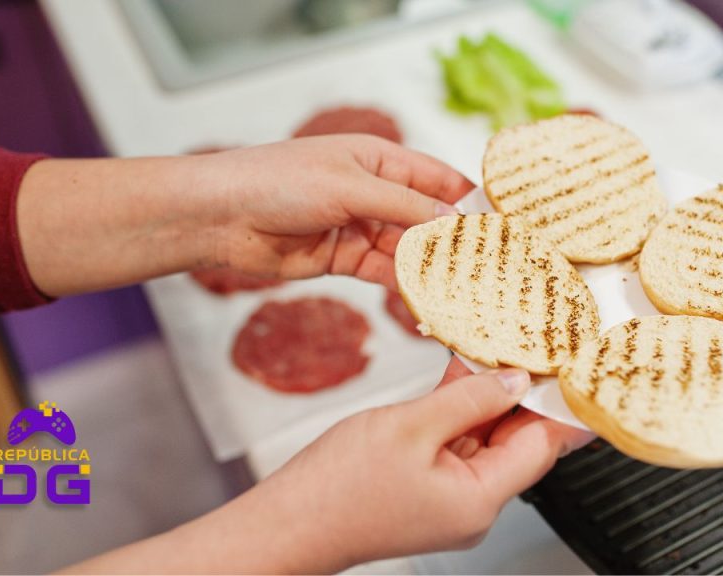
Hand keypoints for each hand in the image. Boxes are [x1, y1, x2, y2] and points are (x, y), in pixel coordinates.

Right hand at [61, 361, 592, 573]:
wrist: (286, 524)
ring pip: (484, 436)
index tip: (581, 367)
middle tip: (537, 340)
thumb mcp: (409, 426)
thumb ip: (467, 398)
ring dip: (488, 394)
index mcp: (479, 499)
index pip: (543, 444)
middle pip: (516, 439)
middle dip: (524, 389)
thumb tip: (512, 378)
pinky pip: (455, 441)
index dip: (561, 401)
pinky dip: (459, 408)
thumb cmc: (335, 489)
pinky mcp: (425, 486)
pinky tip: (460, 369)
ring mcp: (448, 497)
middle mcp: (472, 504)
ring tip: (499, 344)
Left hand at [201, 135, 473, 289]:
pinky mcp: (343, 259)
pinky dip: (404, 284)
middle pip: (427, 218)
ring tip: (466, 289)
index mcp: (379, 159)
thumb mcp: (350, 188)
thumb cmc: (277, 182)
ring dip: (432, 268)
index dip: (470, 201)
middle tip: (491, 267)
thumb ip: (405, 208)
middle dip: (455, 241)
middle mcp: (373, 192)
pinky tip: (428, 298)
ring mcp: (359, 227)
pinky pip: (384, 272)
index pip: (438, 179)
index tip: (502, 227)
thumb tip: (455, 221)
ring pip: (408, 249)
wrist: (221, 217)